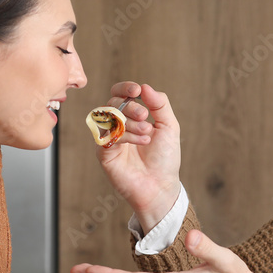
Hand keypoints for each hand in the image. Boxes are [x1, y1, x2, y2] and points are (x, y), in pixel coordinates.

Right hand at [97, 81, 181, 231]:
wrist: (161, 185)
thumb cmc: (165, 158)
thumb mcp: (169, 127)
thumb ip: (160, 105)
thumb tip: (145, 87)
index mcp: (132, 116)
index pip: (120, 94)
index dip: (125, 88)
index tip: (137, 90)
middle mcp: (118, 125)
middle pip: (113, 103)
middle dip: (130, 106)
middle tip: (145, 117)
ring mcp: (110, 138)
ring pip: (108, 117)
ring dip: (129, 121)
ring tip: (147, 133)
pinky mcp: (104, 153)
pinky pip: (106, 135)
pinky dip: (125, 135)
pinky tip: (141, 142)